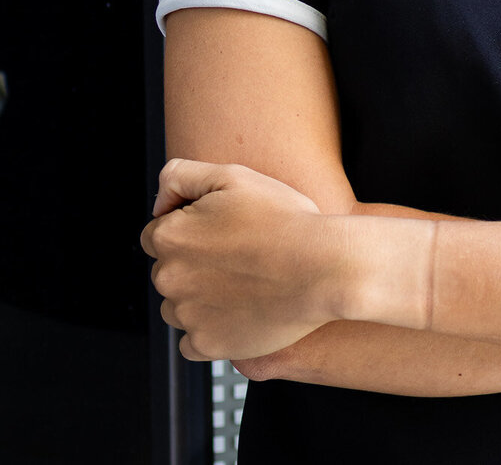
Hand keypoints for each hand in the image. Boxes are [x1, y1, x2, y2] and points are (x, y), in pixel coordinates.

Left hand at [141, 159, 346, 361]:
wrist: (323, 268)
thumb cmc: (285, 220)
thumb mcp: (233, 175)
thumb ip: (181, 175)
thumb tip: (160, 202)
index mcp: (171, 236)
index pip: (157, 234)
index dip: (189, 228)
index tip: (220, 231)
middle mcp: (169, 278)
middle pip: (168, 270)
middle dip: (194, 262)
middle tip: (238, 253)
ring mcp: (187, 315)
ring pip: (178, 305)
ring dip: (199, 295)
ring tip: (243, 281)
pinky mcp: (207, 345)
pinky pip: (192, 341)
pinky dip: (210, 328)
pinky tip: (239, 309)